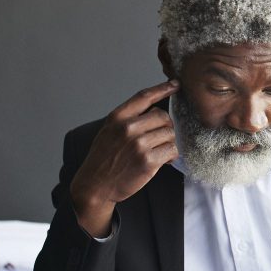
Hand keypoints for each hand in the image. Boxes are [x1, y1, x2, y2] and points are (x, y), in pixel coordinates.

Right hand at [69, 80, 179, 236]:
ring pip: (170, 133)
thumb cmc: (103, 158)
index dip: (163, 88)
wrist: (95, 185)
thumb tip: (155, 111)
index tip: (175, 84)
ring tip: (160, 150)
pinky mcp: (148, 161)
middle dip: (166, 126)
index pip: (144, 96)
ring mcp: (139, 144)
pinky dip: (172, 155)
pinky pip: (171, 150)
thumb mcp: (109, 130)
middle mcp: (128, 128)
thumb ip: (128, 119)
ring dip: (169, 142)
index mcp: (118, 117)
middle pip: (163, 116)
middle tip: (161, 137)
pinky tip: (164, 160)